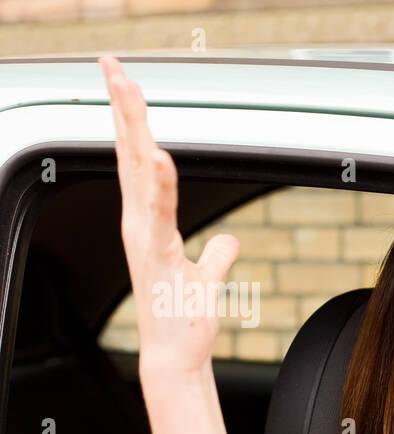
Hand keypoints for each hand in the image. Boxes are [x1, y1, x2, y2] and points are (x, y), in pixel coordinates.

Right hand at [100, 55, 240, 379]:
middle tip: (112, 64)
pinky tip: (158, 157)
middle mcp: (139, 225)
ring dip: (132, 132)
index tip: (125, 83)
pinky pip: (156, 215)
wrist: (176, 357)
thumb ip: (218, 255)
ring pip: (135, 176)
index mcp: (149, 223)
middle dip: (122, 109)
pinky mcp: (155, 259)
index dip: (131, 121)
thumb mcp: (208, 279)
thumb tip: (229, 241)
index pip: (137, 160)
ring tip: (129, 92)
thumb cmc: (184, 320)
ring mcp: (144, 240)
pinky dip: (157, 186)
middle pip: (128, 155)